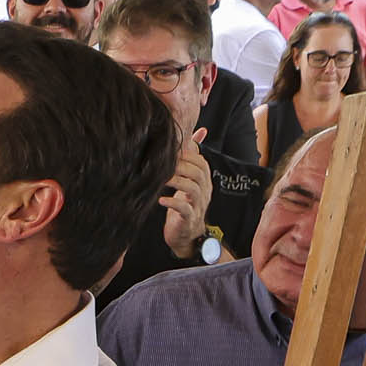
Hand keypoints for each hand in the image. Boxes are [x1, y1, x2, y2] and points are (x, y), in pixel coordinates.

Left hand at [161, 129, 214, 257]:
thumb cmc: (184, 202)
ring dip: (176, 181)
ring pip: (192, 188)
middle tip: (164, 162)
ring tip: (161, 178)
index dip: (187, 155)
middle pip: (198, 173)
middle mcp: (204, 191)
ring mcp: (198, 205)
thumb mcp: (188, 179)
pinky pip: (184, 208)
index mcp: (204, 180)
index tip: (170, 150)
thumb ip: (192, 157)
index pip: (201, 162)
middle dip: (181, 165)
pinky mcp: (189, 219)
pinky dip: (172, 202)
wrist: (185, 234)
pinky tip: (161, 199)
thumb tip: (199, 131)